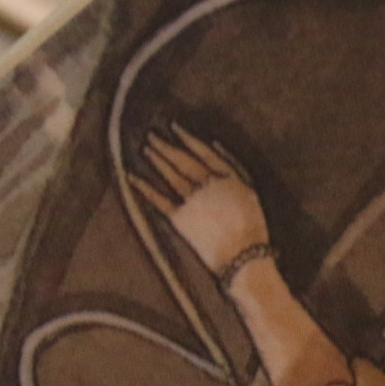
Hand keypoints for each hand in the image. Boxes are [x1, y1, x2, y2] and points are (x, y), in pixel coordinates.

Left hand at [135, 125, 270, 278]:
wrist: (243, 257)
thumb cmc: (252, 229)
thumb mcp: (251, 193)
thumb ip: (234, 168)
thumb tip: (215, 145)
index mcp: (228, 178)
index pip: (204, 153)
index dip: (189, 139)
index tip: (175, 128)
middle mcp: (208, 185)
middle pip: (184, 161)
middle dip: (167, 147)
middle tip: (152, 136)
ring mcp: (193, 201)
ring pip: (171, 176)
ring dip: (157, 161)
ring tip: (146, 150)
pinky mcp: (180, 218)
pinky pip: (159, 200)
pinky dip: (144, 188)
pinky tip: (132, 177)